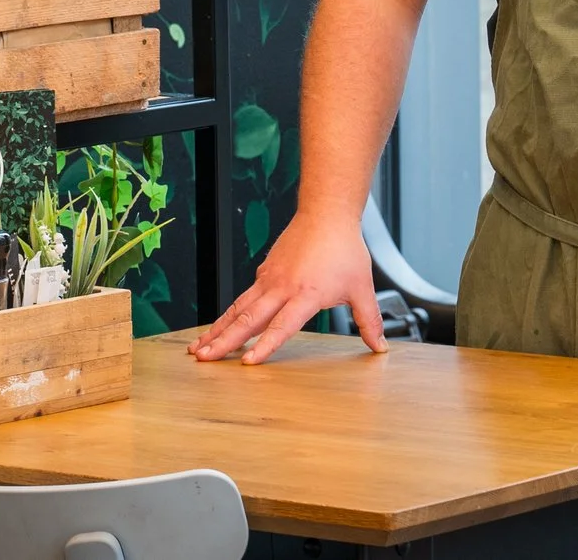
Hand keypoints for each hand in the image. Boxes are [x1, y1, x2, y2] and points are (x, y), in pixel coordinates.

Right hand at [187, 209, 385, 363]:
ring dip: (217, 328)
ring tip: (198, 347)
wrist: (326, 213)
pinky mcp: (264, 271)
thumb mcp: (361, 288)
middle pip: (248, 319)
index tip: (248, 363)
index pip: (282, 326)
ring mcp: (269, 278)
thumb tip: (379, 347)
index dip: (266, 346)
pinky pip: (244, 297)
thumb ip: (369, 320)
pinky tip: (220, 326)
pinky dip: (229, 313)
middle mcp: (282, 287)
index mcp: (306, 294)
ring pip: (238, 308)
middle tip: (202, 359)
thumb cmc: (344, 249)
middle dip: (224, 341)